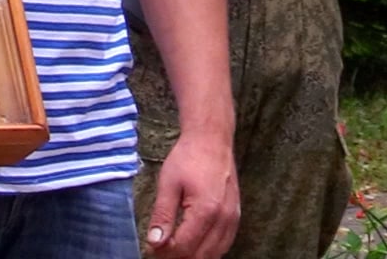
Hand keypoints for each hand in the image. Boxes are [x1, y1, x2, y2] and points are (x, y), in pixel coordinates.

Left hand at [143, 133, 237, 257]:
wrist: (212, 140)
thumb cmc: (188, 158)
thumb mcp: (168, 184)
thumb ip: (162, 216)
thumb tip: (154, 242)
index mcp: (206, 211)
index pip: (184, 248)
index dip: (165, 254)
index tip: (151, 250)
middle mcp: (224, 219)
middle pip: (200, 256)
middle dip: (178, 258)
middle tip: (159, 252)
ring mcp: (233, 219)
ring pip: (214, 254)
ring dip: (193, 256)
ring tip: (173, 250)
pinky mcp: (236, 217)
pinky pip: (223, 245)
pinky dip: (208, 251)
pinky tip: (193, 246)